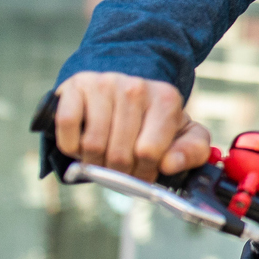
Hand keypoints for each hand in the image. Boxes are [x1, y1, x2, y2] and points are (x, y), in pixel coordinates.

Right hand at [54, 70, 209, 180]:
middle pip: (119, 154)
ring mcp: (104, 84)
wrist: (119, 93)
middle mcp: (136, 87)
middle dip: (118, 174)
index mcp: (166, 100)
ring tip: (102, 157)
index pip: (149, 153)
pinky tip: (81, 143)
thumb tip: (170, 164)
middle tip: (120, 171)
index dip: (143, 174)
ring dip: (93, 162)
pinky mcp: (76, 86)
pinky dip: (70, 145)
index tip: (142, 175)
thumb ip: (192, 151)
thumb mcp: (182, 135)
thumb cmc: (152, 122)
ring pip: (92, 145)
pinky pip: (66, 127)